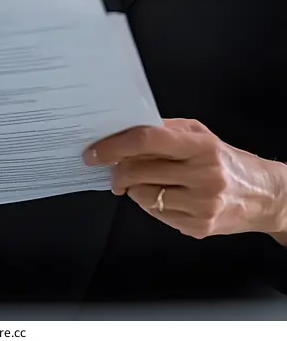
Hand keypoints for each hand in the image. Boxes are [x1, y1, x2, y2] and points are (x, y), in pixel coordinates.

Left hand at [83, 117, 285, 239]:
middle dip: (117, 171)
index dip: (115, 145)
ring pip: (144, 197)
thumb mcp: (199, 134)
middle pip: (141, 172)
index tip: (95, 151)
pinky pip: (158, 215)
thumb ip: (165, 130)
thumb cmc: (224, 159)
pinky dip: (149, 204)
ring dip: (132, 189)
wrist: (261, 194)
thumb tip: (125, 130)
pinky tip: (159, 195)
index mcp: (201, 146)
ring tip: (137, 181)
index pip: (148, 140)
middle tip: (111, 169)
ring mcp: (201, 205)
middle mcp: (203, 176)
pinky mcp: (199, 227)